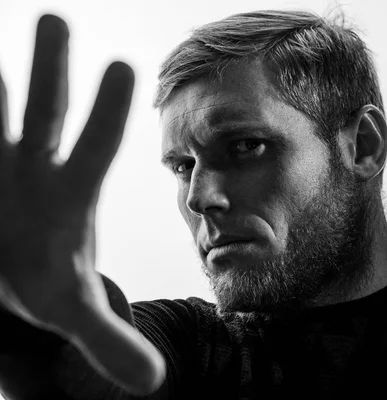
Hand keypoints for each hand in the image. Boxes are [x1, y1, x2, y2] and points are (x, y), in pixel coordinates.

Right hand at [0, 15, 164, 393]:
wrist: (3, 266)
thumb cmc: (40, 277)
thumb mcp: (70, 309)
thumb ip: (108, 339)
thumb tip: (154, 384)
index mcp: (69, 194)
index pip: (93, 150)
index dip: (106, 114)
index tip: (123, 67)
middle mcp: (32, 166)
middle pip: (43, 113)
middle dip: (49, 70)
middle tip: (59, 19)